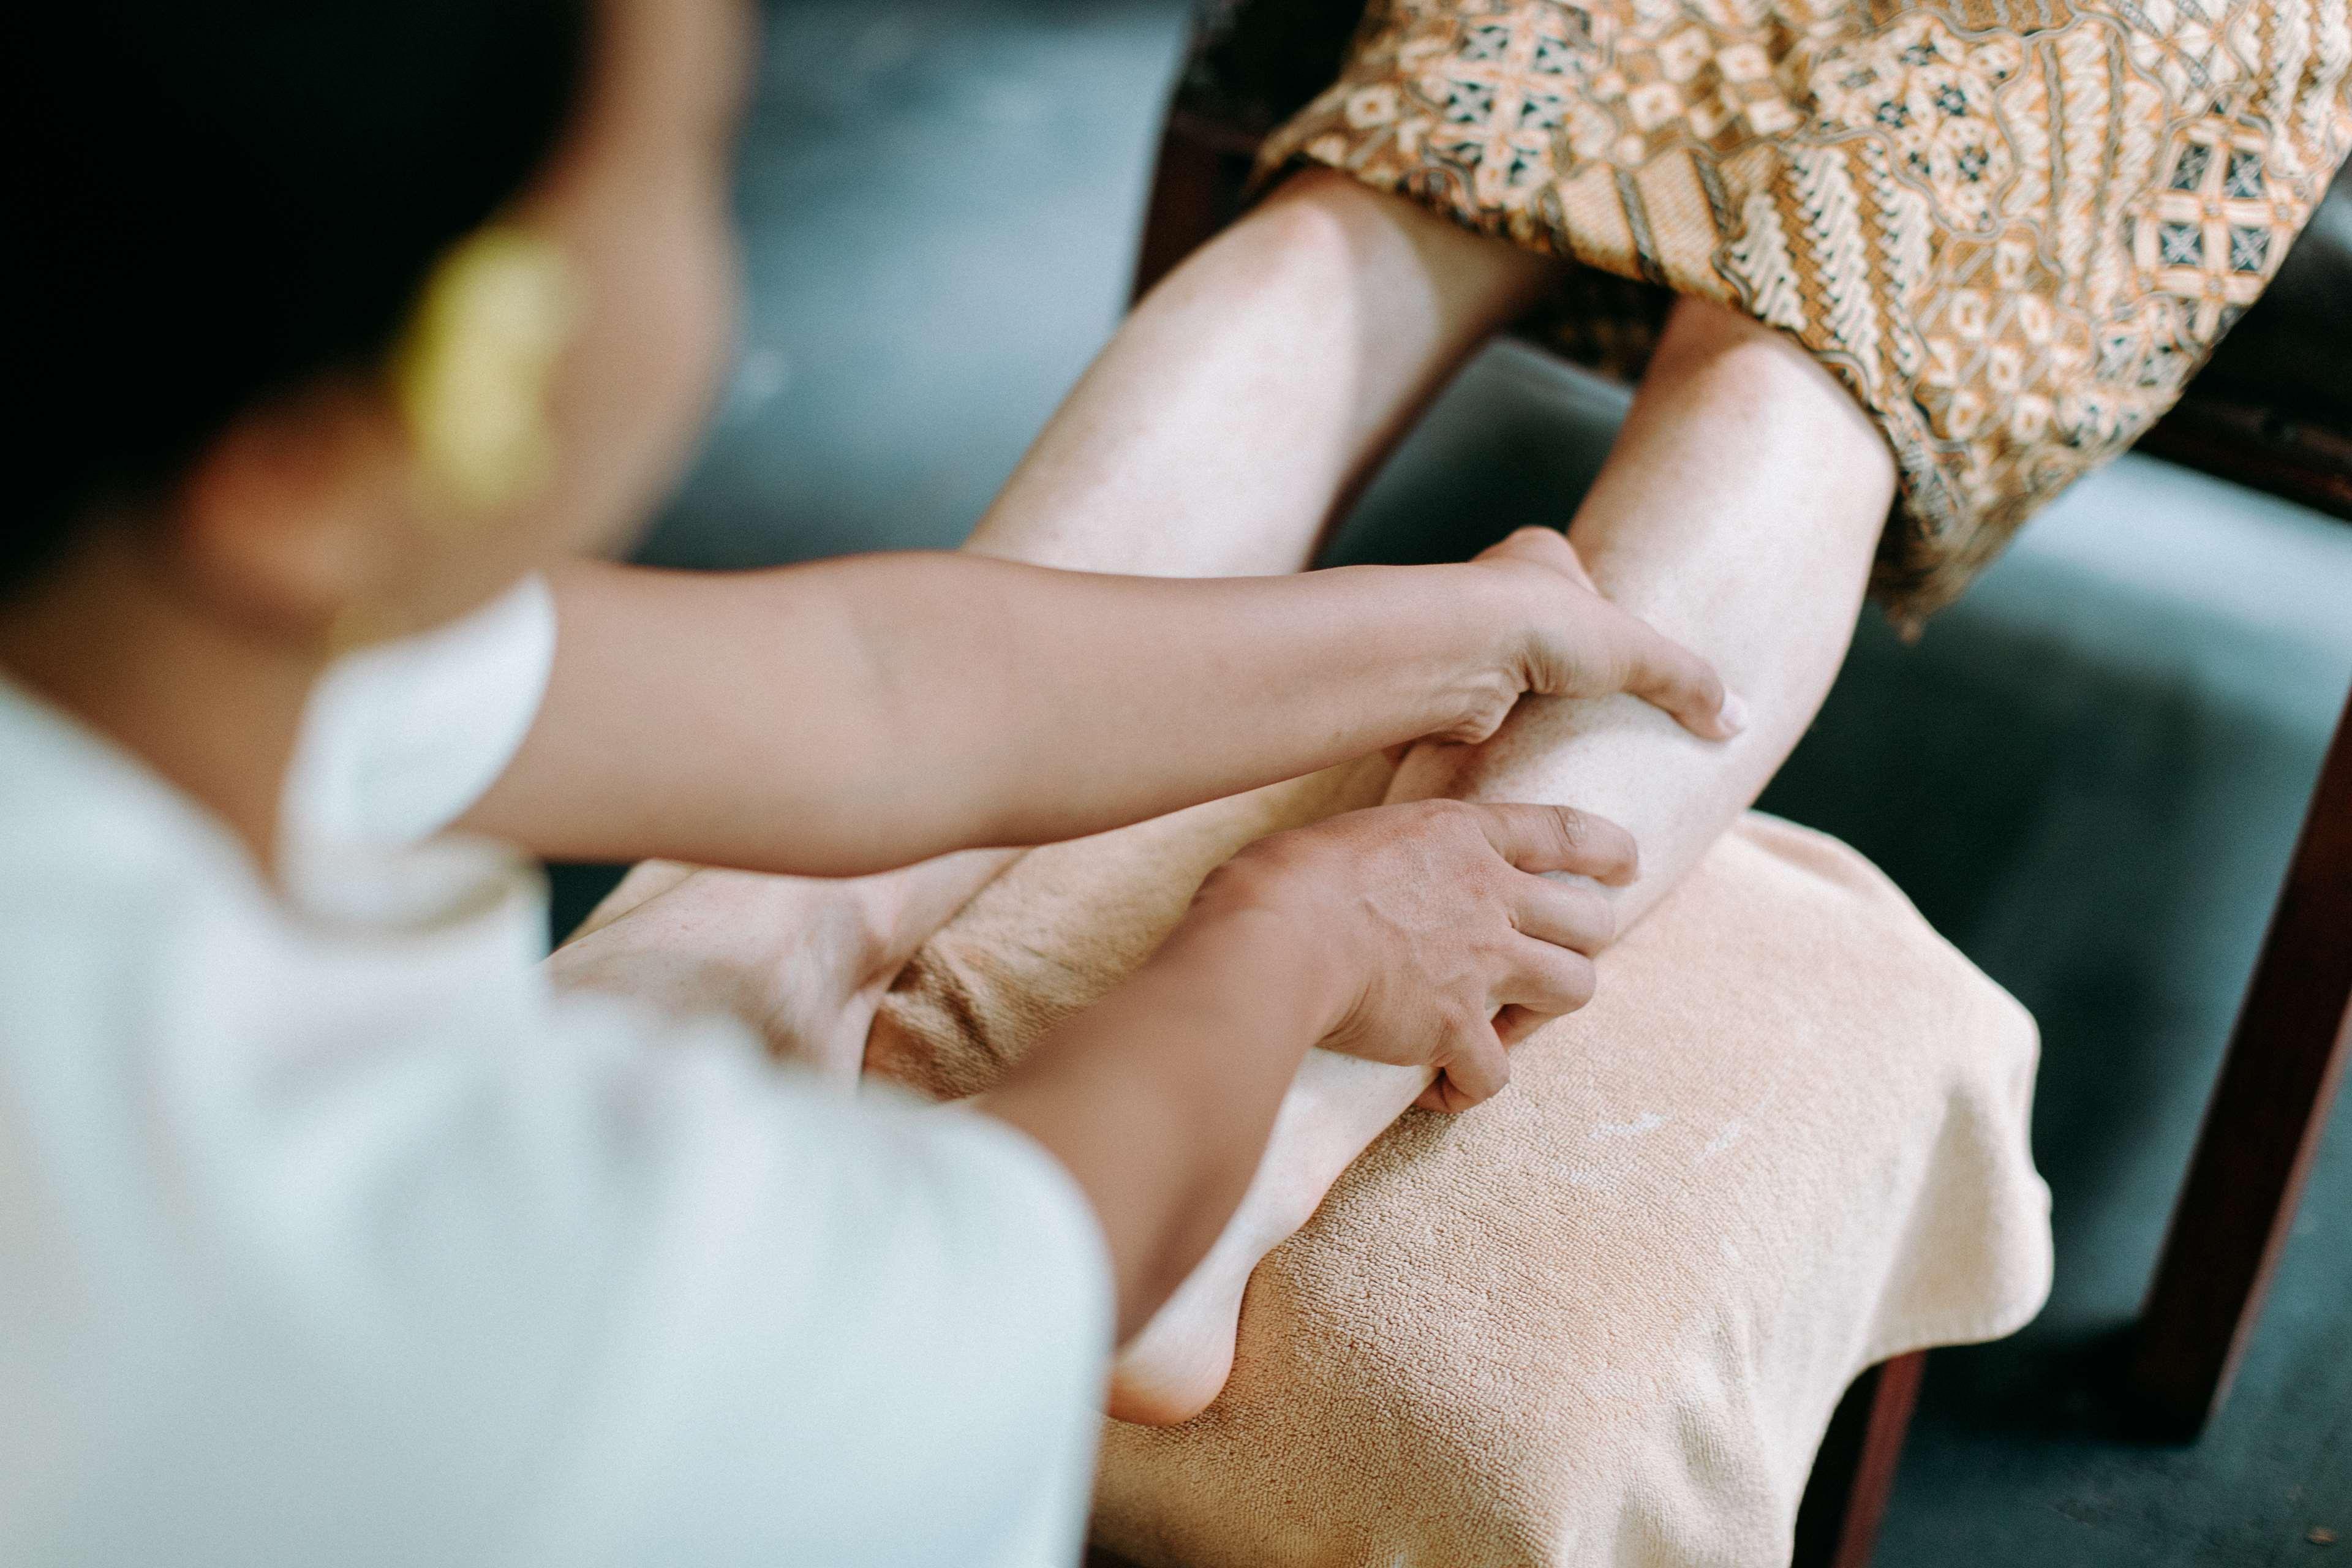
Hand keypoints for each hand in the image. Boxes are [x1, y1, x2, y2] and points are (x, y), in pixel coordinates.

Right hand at [1188, 797, 1633, 1112]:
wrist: (1273, 940)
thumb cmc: (1282, 880)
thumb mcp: (1347, 835)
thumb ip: (1386, 856)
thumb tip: (1358, 882)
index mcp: (1459, 836)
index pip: (1561, 831)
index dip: (1607, 849)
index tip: (1627, 866)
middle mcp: (1487, 896)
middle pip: (1589, 922)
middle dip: (1585, 944)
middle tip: (1550, 961)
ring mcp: (1480, 964)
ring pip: (1573, 990)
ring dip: (1546, 1011)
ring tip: (1505, 1026)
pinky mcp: (1454, 1029)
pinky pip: (1495, 1075)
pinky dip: (1468, 1088)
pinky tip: (1437, 1090)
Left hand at [1448, 526, 1745, 743]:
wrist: (1454, 653)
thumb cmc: (1541, 625)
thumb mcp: (1637, 651)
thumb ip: (1688, 681)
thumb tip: (1738, 720)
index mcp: (1539, 554)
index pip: (1573, 576)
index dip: (1596, 609)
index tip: (1615, 647)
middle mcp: (1491, 585)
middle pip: (1535, 625)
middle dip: (1555, 658)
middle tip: (1587, 698)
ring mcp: (1462, 633)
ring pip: (1498, 665)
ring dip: (1519, 697)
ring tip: (1552, 731)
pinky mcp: (1441, 680)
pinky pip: (1471, 706)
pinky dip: (1487, 727)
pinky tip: (1509, 749)